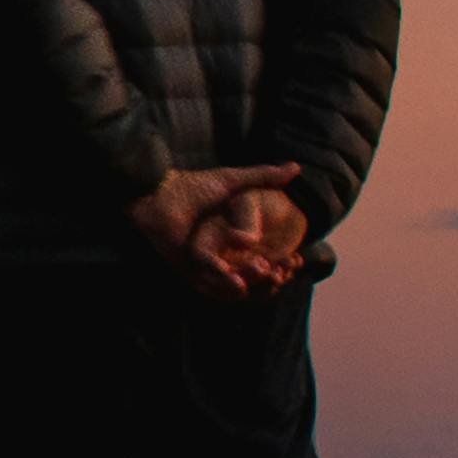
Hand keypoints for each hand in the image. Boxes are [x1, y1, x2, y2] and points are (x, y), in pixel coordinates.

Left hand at [133, 166, 311, 288]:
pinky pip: (210, 289)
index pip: (262, 260)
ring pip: (234, 287)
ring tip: (267, 273)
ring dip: (252, 284)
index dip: (281, 264)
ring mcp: (205, 268)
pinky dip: (226, 287)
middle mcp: (221, 257)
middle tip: (285, 270)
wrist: (160, 195)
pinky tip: (241, 283)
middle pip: (252, 277)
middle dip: (271, 277)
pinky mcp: (189, 273)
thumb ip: (264, 176)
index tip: (297, 260)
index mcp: (233, 242)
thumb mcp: (235, 181)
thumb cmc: (194, 186)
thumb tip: (297, 168)